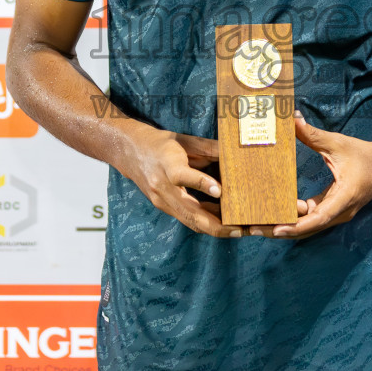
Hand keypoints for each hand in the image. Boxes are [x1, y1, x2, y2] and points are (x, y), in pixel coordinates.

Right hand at [117, 123, 242, 238]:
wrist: (129, 152)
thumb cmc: (160, 143)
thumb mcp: (185, 140)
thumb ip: (210, 148)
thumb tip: (237, 155)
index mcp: (166, 164)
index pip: (182, 176)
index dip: (202, 183)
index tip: (220, 191)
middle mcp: (162, 188)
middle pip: (189, 212)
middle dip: (218, 225)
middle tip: (242, 229)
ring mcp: (162, 201)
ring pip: (191, 222)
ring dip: (217, 229)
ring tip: (241, 230)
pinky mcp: (164, 208)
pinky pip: (189, 219)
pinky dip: (208, 223)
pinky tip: (226, 222)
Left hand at [259, 112, 371, 238]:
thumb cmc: (365, 154)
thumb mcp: (338, 143)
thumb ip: (313, 135)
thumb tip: (293, 120)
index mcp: (344, 197)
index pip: (318, 218)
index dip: (296, 226)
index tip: (276, 229)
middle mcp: (340, 211)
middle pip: (307, 227)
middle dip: (280, 229)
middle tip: (252, 228)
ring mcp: (337, 212)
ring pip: (308, 225)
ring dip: (284, 225)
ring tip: (257, 223)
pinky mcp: (332, 209)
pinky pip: (311, 218)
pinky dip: (294, 217)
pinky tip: (274, 212)